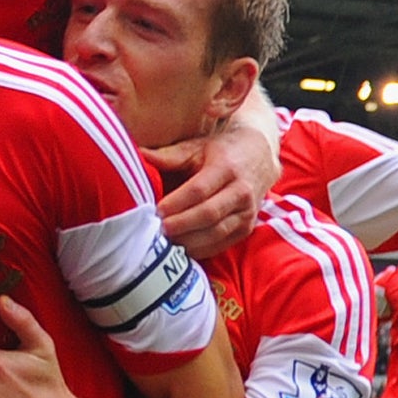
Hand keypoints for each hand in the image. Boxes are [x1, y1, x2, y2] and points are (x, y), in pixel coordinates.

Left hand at [145, 121, 277, 259]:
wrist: (259, 157)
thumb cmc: (221, 151)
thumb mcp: (197, 147)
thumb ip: (169, 156)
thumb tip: (137, 155)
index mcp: (227, 168)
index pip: (199, 190)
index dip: (176, 203)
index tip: (155, 211)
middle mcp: (241, 192)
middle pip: (208, 215)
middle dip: (180, 225)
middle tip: (156, 231)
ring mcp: (247, 213)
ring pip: (215, 233)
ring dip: (188, 241)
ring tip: (164, 242)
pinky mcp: (246, 229)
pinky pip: (221, 245)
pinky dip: (199, 250)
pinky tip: (180, 249)